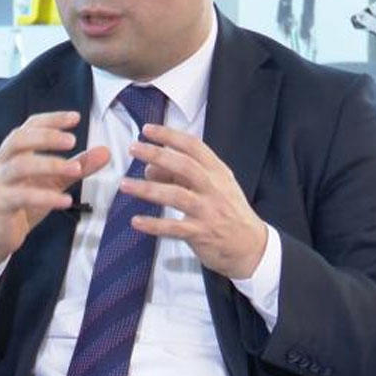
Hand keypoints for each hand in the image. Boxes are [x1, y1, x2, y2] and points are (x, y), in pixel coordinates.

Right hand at [0, 111, 109, 267]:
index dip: (52, 119)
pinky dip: (45, 197)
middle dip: (47, 137)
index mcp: (13, 151)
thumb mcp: (53, 182)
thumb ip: (77, 166)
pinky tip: (66, 200)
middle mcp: (1, 162)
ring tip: (75, 169)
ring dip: (50, 165)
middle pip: (20, 139)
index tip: (76, 117)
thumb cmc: (22, 202)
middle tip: (73, 141)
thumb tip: (106, 152)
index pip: (30, 126)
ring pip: (20, 166)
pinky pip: (21, 196)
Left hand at [119, 124, 267, 279]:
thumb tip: (150, 167)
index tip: (148, 129)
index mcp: (218, 171)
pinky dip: (154, 224)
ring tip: (124, 184)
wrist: (251, 246)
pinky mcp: (200, 234)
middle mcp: (214, 188)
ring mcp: (208, 211)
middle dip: (157, 154)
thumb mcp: (214, 186)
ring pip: (175, 196)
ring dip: (148, 189)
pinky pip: (173, 228)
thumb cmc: (228, 211)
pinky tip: (136, 221)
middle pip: (184, 166)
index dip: (170, 135)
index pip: (194, 146)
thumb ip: (183, 174)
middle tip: (133, 148)